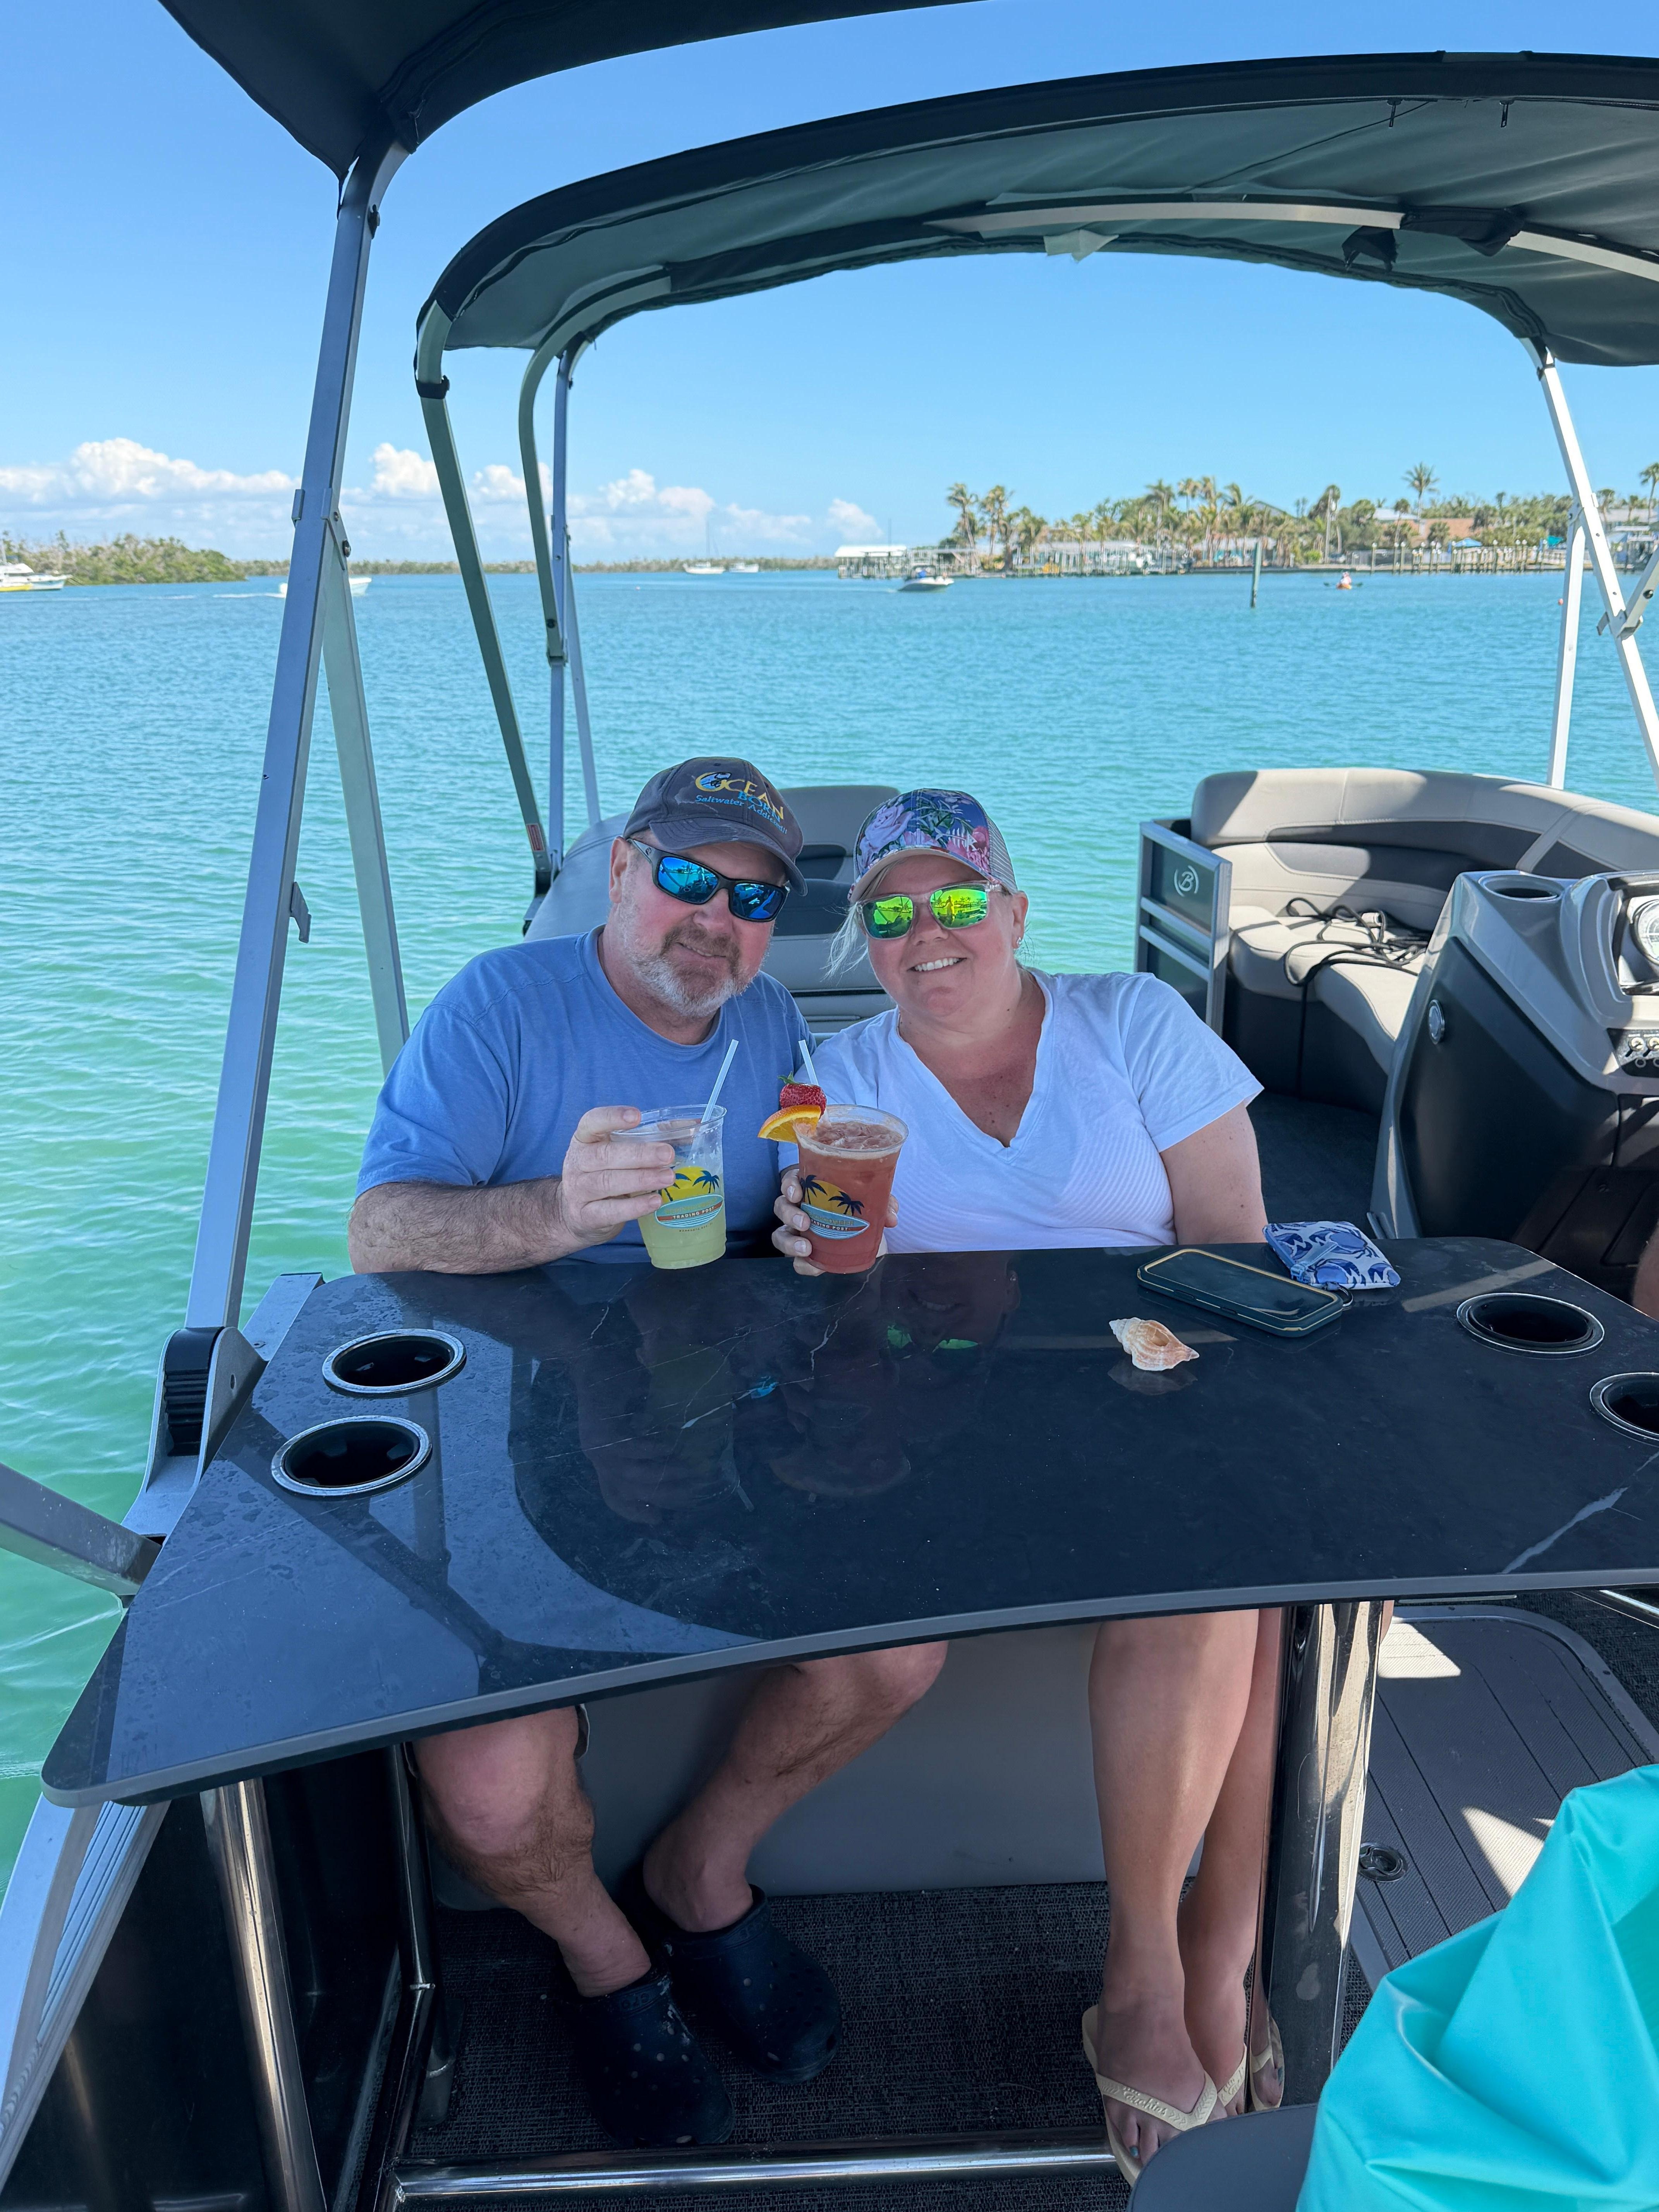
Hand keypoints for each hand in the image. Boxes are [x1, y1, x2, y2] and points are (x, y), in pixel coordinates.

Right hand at [553, 1107, 674, 1251]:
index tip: (636, 1117)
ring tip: (668, 1177)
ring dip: (641, 1179)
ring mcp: (578, 1190)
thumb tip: (692, 1126)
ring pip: (608, 1183)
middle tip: (668, 1154)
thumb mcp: (617, 1153)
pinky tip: (655, 1201)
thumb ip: (649, 1138)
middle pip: (605, 1155)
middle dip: (639, 1154)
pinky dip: (635, 1207)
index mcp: (585, 1139)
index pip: (592, 1122)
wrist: (573, 1215)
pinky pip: (610, 1211)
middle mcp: (578, 1162)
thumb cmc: (604, 1174)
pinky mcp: (586, 1216)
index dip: (612, 1117)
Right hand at [772, 1167, 897, 1275]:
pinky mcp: (804, 1256)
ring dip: (789, 1242)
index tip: (797, 1192)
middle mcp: (800, 1209)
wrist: (867, 1241)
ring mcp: (798, 1233)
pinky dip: (804, 1265)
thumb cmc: (861, 1213)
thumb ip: (883, 1204)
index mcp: (813, 1191)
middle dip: (789, 1214)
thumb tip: (891, 1217)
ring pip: (780, 1235)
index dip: (789, 1185)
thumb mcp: (873, 1204)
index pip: (791, 1181)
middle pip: (781, 1206)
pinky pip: (796, 1262)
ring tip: (806, 1248)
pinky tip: (815, 1266)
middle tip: (805, 1222)